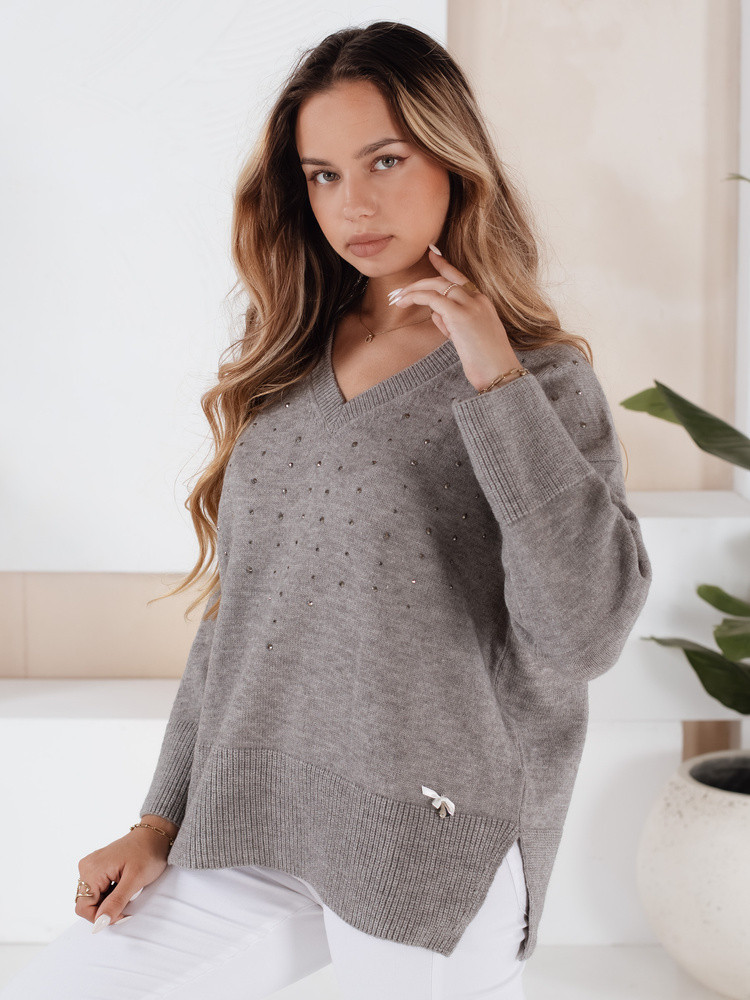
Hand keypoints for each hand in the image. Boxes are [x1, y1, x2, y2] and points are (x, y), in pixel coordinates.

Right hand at [76, 826, 170, 930]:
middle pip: (87, 903)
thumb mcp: (135, 880)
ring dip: (108, 901)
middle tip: (127, 902)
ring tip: (126, 890)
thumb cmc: (148, 853)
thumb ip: (116, 902)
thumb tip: (100, 922)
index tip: (122, 913)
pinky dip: (109, 893)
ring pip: (92, 897)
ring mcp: (91, 866)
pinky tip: (122, 886)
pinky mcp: (97, 867)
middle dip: (106, 908)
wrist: (155, 836)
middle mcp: (86, 867)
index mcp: (92, 869)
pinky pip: (97, 889)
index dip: (101, 917)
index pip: (84, 907)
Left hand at [389, 247, 524, 391]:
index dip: (444, 265)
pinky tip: (405, 302)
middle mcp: (478, 299)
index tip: (432, 254)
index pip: (460, 277)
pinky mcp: (460, 315)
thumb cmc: (487, 362)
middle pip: (443, 279)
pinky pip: (433, 298)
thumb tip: (434, 313)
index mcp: (483, 302)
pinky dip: (416, 297)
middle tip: (401, 291)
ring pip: (436, 285)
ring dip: (413, 290)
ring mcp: (470, 305)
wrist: (500, 373)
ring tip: (398, 299)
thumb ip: (452, 323)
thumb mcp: (468, 338)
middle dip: (419, 283)